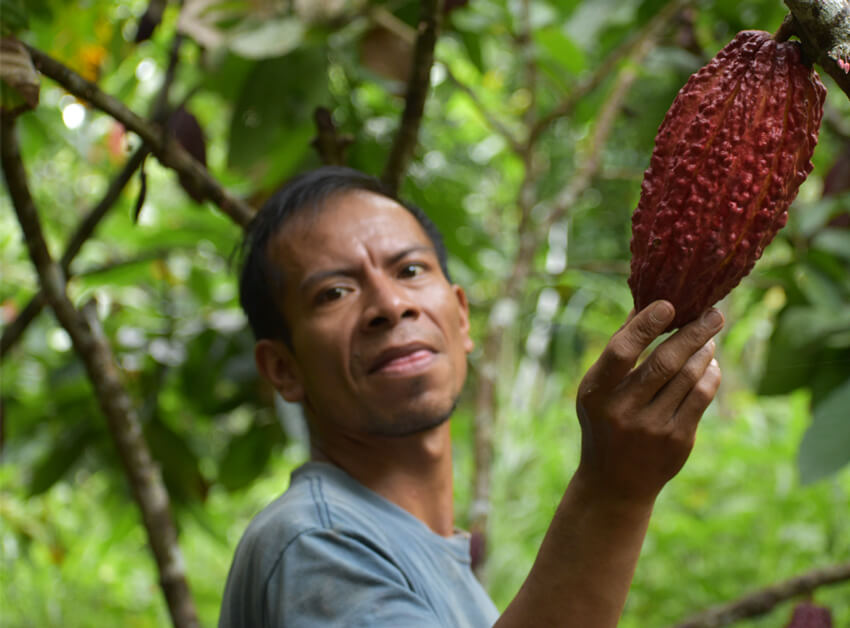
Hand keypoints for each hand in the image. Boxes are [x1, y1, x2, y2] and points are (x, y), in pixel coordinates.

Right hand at [575, 300, 722, 504]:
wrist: (614, 483)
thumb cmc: (605, 422)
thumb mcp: (598, 390)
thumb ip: (619, 350)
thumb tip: (645, 304)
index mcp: (596, 392)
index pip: (622, 351)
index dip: (645, 326)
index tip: (669, 304)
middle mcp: (621, 410)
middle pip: (664, 362)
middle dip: (694, 333)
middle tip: (714, 313)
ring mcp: (651, 428)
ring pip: (688, 377)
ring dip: (704, 351)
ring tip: (709, 337)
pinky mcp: (677, 440)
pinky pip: (702, 397)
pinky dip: (710, 374)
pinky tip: (710, 364)